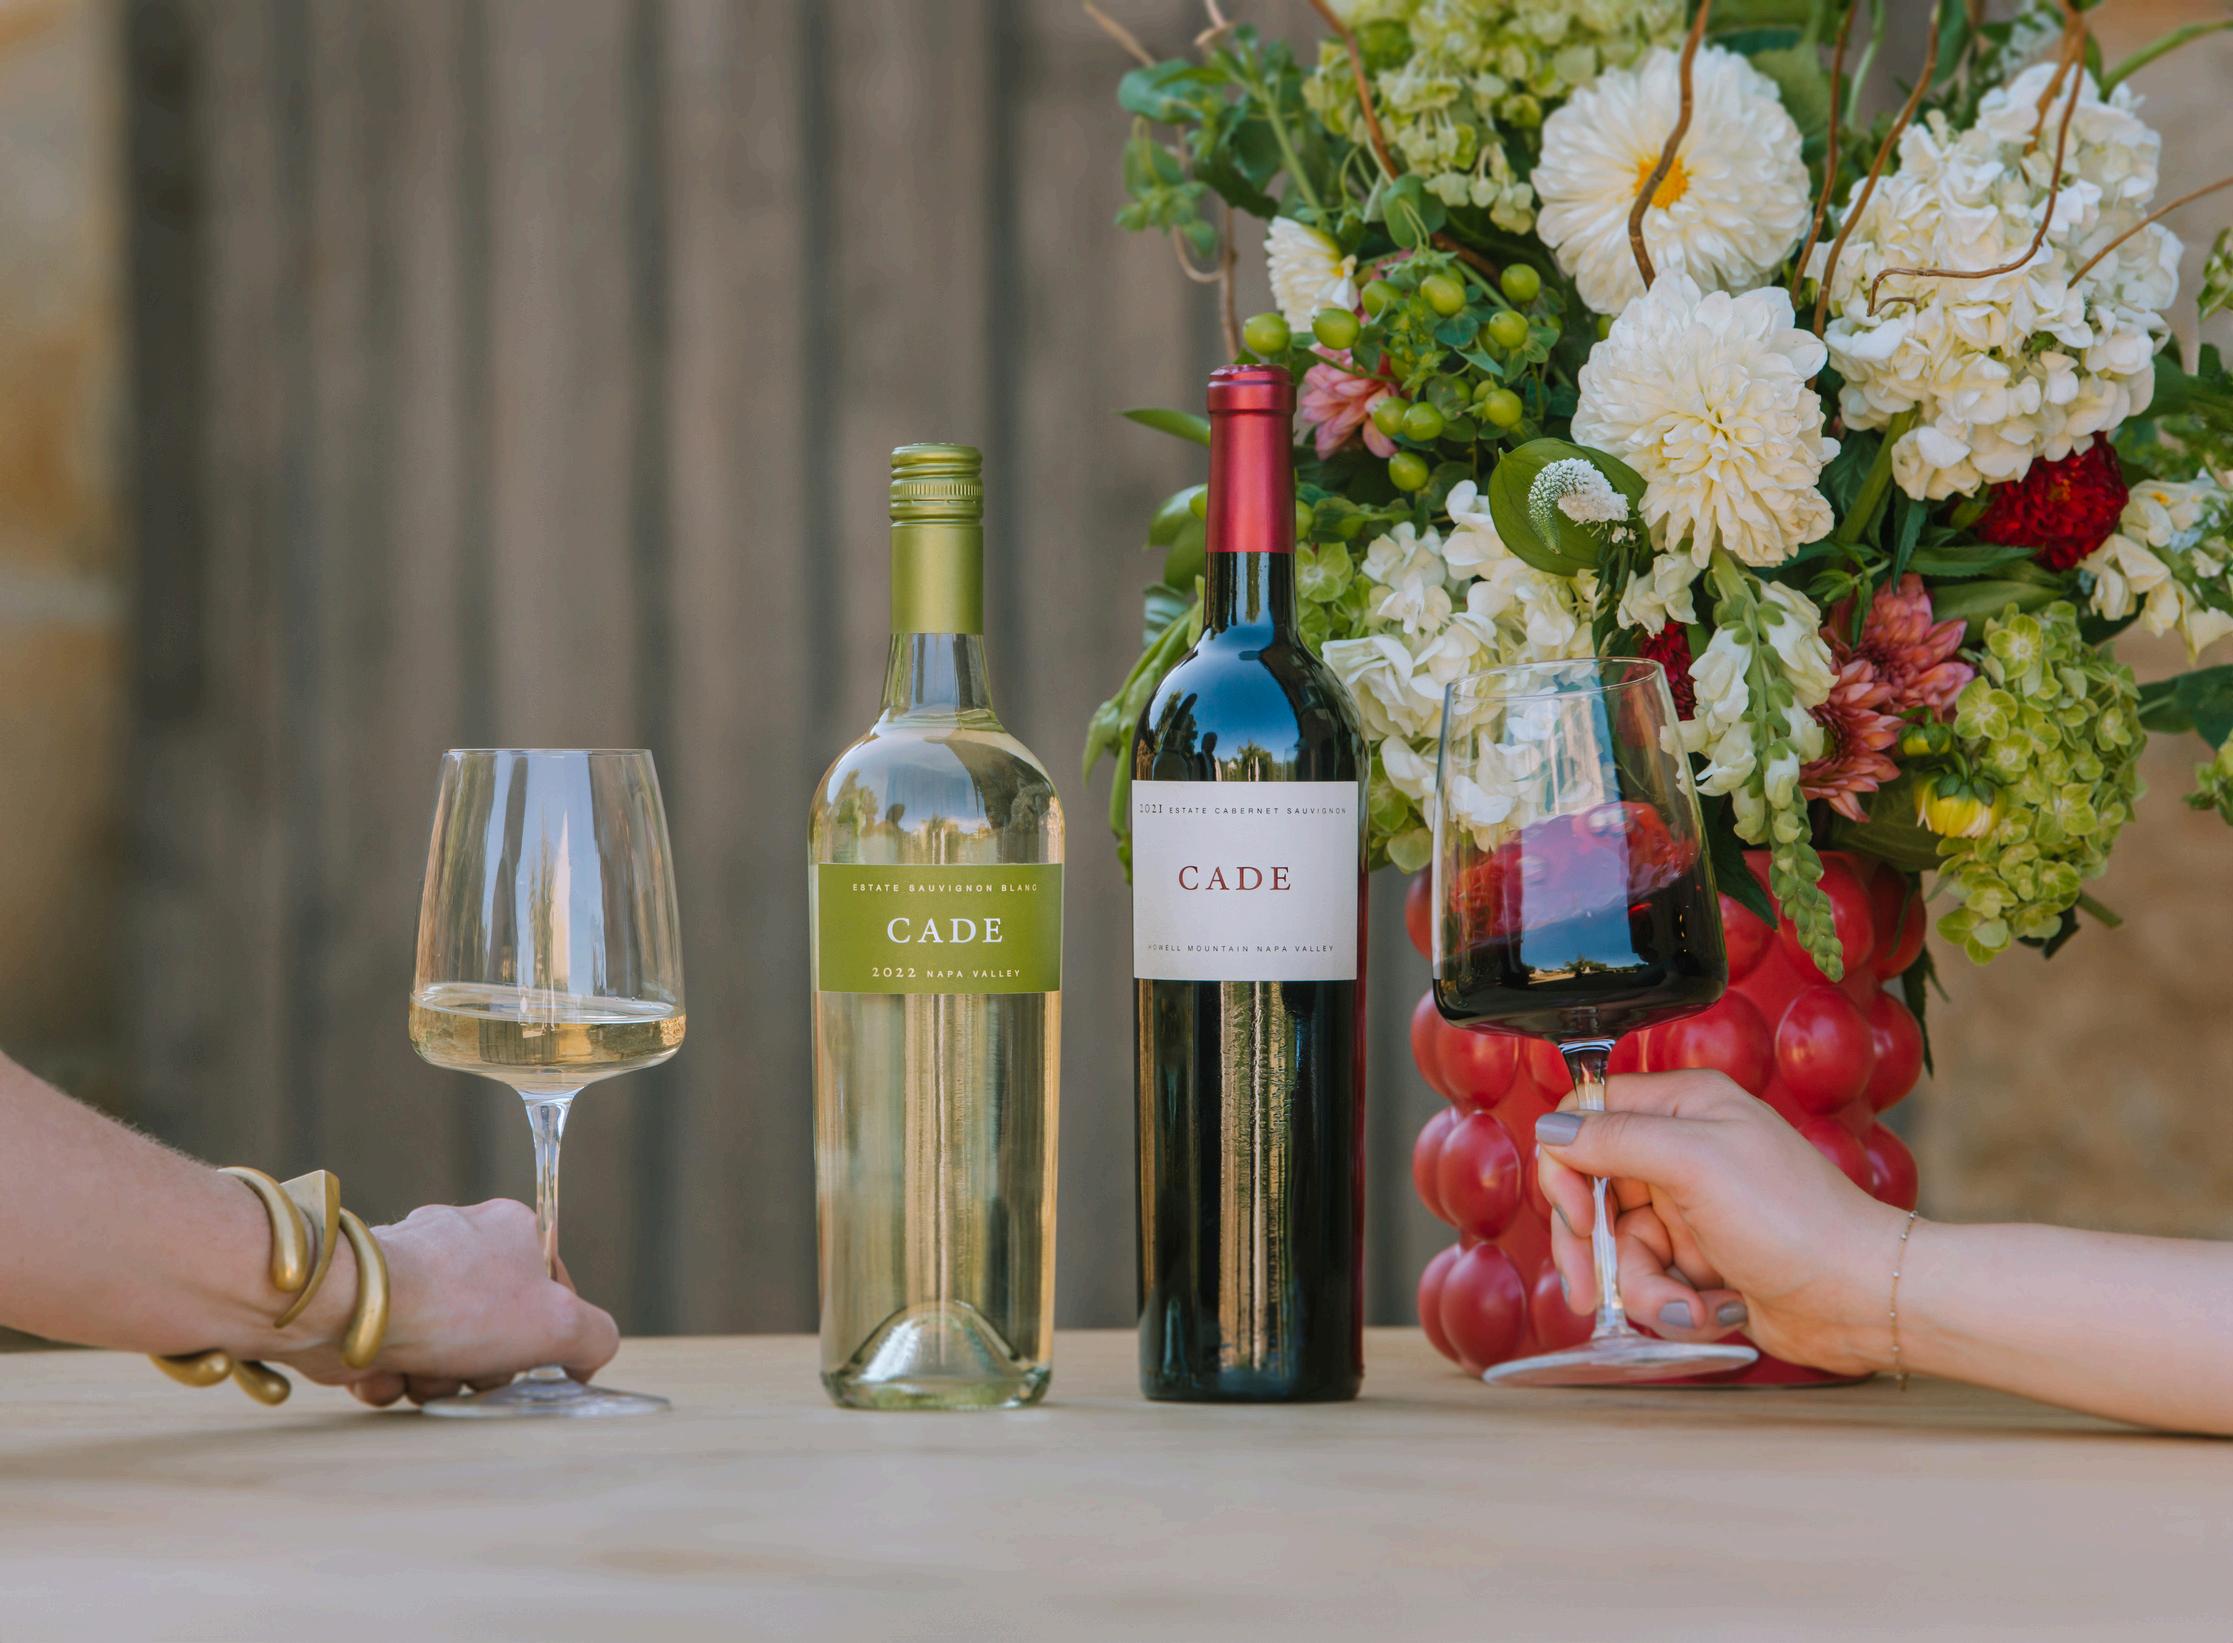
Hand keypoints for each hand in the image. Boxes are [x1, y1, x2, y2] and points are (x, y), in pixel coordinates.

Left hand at [270, 1200, 619, 1406]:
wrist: (353, 1308)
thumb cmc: (462, 1305)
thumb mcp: (559, 1324)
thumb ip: (595, 1338)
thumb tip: (585, 1360)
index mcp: (512, 1228)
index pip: (552, 1290)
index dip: (548, 1335)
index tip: (533, 1360)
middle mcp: (460, 1240)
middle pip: (494, 1328)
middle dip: (480, 1367)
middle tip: (470, 1374)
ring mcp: (410, 1271)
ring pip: (442, 1349)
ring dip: (434, 1379)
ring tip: (420, 1375)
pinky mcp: (366, 1304)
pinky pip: (395, 1354)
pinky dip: (392, 1376)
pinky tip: (386, 1374)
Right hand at [1535, 1071, 1905, 1375]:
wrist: (1860, 1299)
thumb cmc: (1795, 1220)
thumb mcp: (1696, 1163)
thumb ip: (1615, 1139)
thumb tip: (1550, 1131)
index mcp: (1682, 1106)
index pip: (1585, 1116)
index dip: (1567, 1167)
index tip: (1580, 1215)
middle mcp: (1679, 1150)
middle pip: (1589, 1191)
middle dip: (1592, 1248)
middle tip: (1589, 1288)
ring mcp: (1687, 1208)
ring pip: (1617, 1249)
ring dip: (1643, 1288)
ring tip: (1687, 1307)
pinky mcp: (1697, 1259)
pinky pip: (1649, 1282)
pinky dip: (1673, 1306)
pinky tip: (1712, 1311)